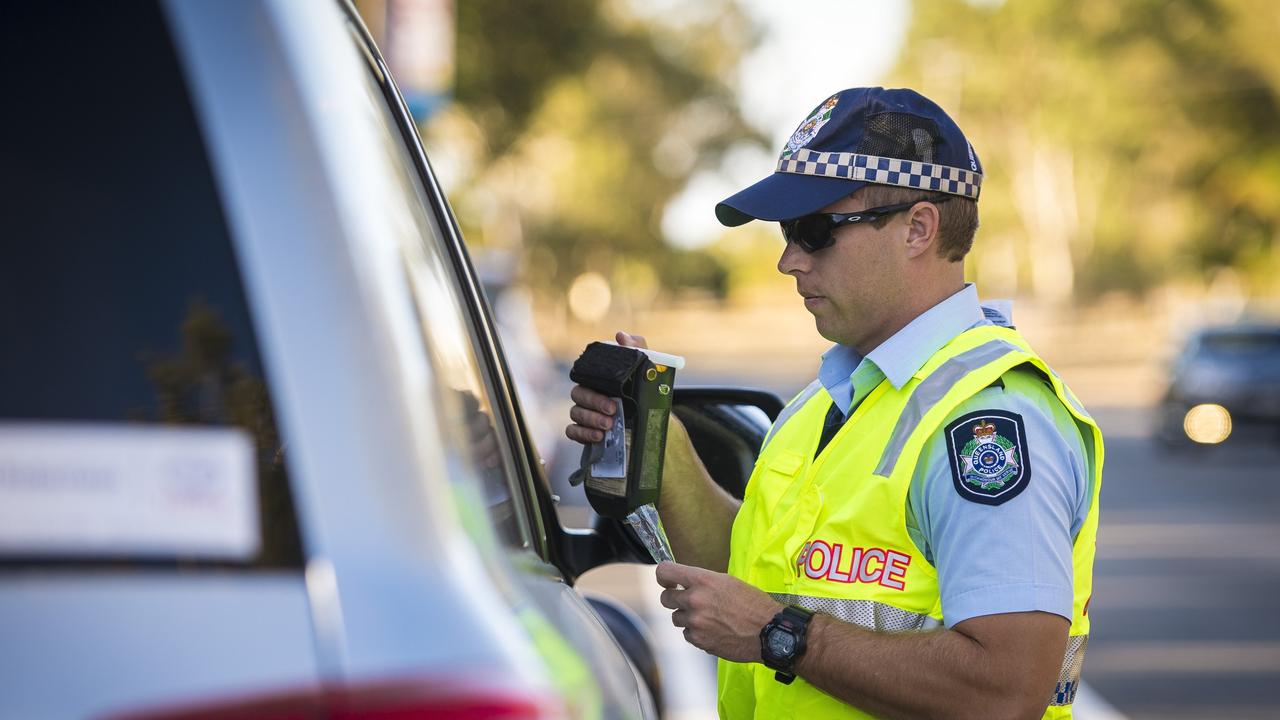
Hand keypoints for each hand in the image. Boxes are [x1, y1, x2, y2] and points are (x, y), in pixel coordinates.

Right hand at [565, 331, 647, 444]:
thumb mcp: (647, 365)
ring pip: (575, 413)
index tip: (613, 400)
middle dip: (594, 404)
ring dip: (590, 420)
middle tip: (613, 411)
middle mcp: (587, 394)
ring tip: (608, 426)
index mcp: (598, 378)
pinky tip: (598, 436)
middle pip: (578, 395)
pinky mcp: (584, 430)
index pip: (584, 378)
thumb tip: (621, 336)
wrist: (650, 416)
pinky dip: (582, 433)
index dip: (595, 389)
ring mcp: (584, 413)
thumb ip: (636, 348)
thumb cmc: (643, 387)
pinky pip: (572, 431)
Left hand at [655, 561, 782, 661]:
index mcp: (702, 580)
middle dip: (674, 599)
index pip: (665, 572)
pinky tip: (713, 630)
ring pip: (676, 618)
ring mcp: (695, 622)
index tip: (667, 581)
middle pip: (665, 598)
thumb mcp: (728, 581)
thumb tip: (687, 583)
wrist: (768, 631)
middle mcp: (695, 600)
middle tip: (687, 601)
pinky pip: (687, 634)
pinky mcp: (699, 640)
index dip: (663, 576)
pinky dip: (696, 633)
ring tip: (707, 617)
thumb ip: (704, 582)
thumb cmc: (753, 604)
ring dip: (687, 617)